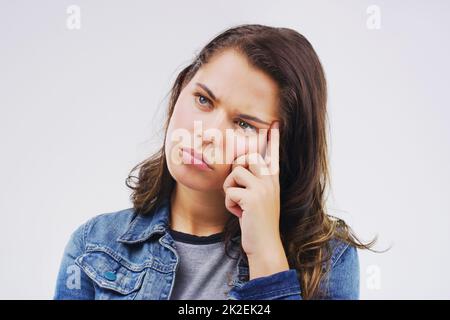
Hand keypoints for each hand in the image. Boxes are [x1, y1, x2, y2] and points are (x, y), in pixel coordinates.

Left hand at [223, 121, 288, 278]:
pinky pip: (230, 191)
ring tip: (238, 203)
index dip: (273, 139)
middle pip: (248, 157)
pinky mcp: (252, 198)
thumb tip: (240, 167)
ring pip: (235, 172)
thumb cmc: (257, 221)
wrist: (264, 245)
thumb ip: (254, 183)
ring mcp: (263, 189)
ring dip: (230, 188)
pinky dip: (229, 203)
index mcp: (273, 180)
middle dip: (236, 169)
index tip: (274, 123)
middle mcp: (271, 181)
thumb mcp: (260, 199)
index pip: (272, 155)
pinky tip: (239, 213)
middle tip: (238, 188)